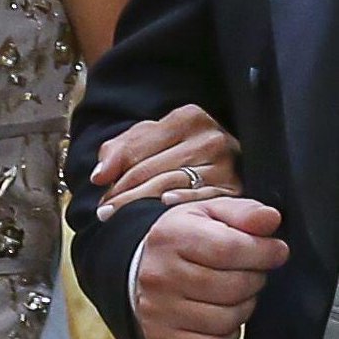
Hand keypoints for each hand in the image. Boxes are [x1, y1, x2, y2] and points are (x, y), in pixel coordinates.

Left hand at [92, 105, 241, 219]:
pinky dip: (181, 205)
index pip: (141, 150)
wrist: (221, 158)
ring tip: (124, 220)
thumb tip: (100, 176)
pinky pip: (202, 201)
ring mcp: (228, 164)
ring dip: (144, 205)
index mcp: (189, 118)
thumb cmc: (179, 147)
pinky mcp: (238, 190)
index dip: (117, 175)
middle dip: (126, 195)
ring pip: (173, 186)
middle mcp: (212, 138)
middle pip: (155, 172)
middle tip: (105, 213)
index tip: (100, 196)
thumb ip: (119, 150)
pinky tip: (164, 212)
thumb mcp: (149, 137)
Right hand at [135, 197, 288, 338]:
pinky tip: (219, 315)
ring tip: (233, 292)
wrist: (146, 269)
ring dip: (242, 307)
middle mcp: (159, 273)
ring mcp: (158, 309)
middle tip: (249, 271)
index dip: (263, 252)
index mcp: (171, 236)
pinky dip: (226, 335)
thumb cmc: (184, 240)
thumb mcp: (211, 214)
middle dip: (253, 280)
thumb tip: (271, 218)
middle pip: (233, 287)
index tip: (276, 250)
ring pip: (227, 320)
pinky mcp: (162, 338)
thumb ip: (245, 213)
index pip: (229, 248)